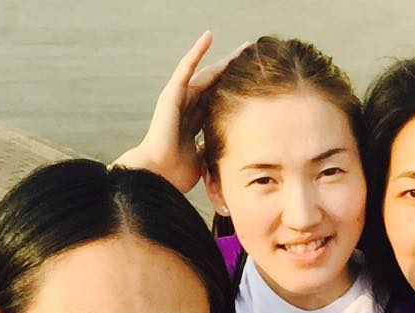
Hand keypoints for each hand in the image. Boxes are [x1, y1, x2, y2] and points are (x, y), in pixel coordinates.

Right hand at [114, 31, 246, 191]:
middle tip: (254, 60)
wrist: (159, 174)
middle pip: (216, 87)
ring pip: (206, 74)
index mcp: (195, 125)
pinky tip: (209, 37)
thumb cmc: (178, 174)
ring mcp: (179, 100)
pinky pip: (186, 68)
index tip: (256, 85)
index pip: (219, 104)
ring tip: (244, 48)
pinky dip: (196, 51)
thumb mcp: (205, 160)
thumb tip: (237, 155)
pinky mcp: (171, 94)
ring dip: (224, 61)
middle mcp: (187, 109)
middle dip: (235, 74)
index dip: (235, 93)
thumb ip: (216, 151)